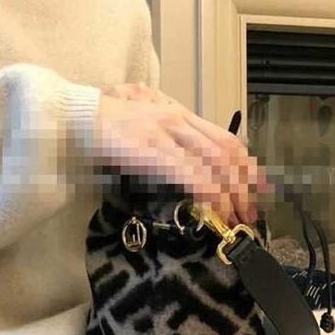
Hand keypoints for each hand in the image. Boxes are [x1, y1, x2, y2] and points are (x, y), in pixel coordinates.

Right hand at [94, 82, 266, 226]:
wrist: (78, 115)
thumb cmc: (105, 123)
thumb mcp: (143, 125)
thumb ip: (164, 139)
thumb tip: (180, 167)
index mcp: (178, 115)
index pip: (225, 138)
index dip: (246, 166)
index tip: (256, 190)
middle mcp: (179, 120)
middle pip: (228, 152)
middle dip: (245, 185)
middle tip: (250, 213)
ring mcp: (168, 133)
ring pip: (216, 163)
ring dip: (232, 194)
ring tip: (236, 219)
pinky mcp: (154, 150)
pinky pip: (192, 174)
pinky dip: (210, 195)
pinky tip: (215, 211)